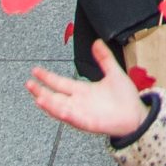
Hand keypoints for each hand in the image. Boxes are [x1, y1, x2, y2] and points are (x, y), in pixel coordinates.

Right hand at [25, 39, 148, 138]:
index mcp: (82, 91)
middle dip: (41, 90)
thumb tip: (97, 42)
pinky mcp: (88, 123)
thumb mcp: (114, 73)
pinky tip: (56, 108)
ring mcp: (82, 113)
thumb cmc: (125, 98)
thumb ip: (104, 58)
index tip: (35, 70)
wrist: (137, 115)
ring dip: (48, 103)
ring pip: (60, 108)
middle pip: (54, 96)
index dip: (47, 77)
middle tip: (28, 83)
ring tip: (37, 96)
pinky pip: (73, 119)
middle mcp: (78, 103)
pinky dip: (63, 114)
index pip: (60, 83)